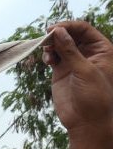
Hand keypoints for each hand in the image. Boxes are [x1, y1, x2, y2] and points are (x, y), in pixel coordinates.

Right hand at [44, 21, 112, 135]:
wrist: (87, 121)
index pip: (85, 29)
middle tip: (45, 38)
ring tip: (46, 52)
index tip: (53, 29)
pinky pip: (53, 56)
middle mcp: (89, 53)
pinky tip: (47, 61)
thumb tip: (57, 31)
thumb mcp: (84, 71)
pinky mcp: (62, 71)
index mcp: (102, 50)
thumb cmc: (94, 97)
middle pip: (71, 34)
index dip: (69, 26)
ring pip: (60, 44)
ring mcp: (75, 62)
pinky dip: (48, 55)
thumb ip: (70, 50)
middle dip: (58, 34)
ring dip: (51, 45)